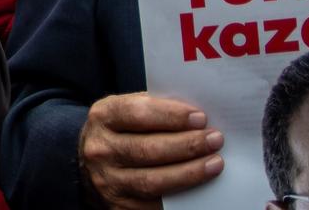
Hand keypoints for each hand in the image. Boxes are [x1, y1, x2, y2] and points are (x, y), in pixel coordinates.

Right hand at [77, 93, 222, 208]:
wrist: (93, 161)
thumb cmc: (121, 130)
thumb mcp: (127, 108)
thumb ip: (155, 107)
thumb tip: (196, 117)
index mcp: (103, 117)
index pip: (138, 113)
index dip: (171, 116)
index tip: (201, 118)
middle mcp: (101, 149)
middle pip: (148, 149)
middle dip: (187, 145)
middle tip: (215, 140)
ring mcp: (108, 180)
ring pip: (152, 180)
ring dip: (189, 172)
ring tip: (215, 163)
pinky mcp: (119, 205)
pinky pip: (154, 204)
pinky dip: (180, 196)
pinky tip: (200, 187)